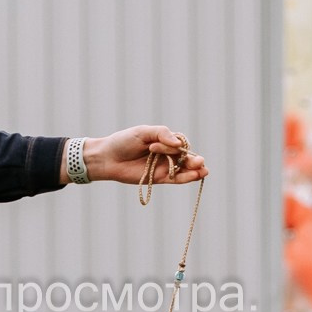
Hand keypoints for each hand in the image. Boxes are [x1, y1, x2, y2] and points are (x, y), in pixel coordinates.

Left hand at [80, 126, 208, 184]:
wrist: (108, 158)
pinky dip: (186, 178)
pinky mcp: (159, 178)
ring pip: (183, 169)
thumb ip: (162, 134)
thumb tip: (179, 144)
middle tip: (200, 162)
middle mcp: (166, 154)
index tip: (154, 146)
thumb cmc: (124, 142)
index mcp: (164, 140)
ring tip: (203, 170)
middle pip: (185, 157)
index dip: (173, 146)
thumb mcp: (143, 132)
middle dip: (194, 160)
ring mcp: (164, 166)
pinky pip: (176, 179)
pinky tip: (195, 176)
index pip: (178, 143)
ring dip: (194, 170)